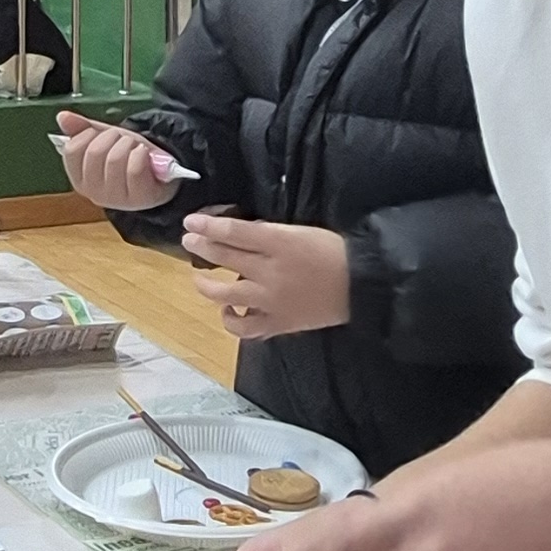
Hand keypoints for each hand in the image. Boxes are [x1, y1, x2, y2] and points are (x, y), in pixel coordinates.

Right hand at [55, 111, 173, 211]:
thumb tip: (62, 116)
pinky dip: (141, 154)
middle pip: (94, 152)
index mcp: (79, 178)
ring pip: (115, 159)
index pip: (71, 150)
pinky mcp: (138, 198)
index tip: (101, 136)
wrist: (159, 176)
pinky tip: (144, 155)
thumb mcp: (105, 139)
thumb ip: (82, 129)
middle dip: (112, 136)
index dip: (88, 134)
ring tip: (134, 148)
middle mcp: (93, 192)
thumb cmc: (128, 158)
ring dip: (129, 144)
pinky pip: (134, 169)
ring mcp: (115, 198)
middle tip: (122, 141)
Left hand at [181, 214, 350, 337]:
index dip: (209, 226)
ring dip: (206, 285)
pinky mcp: (278, 323)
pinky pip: (246, 328)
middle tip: (189, 240)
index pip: (235, 232)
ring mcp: (271, 301)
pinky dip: (232, 320)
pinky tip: (228, 312)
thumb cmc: (334, 252)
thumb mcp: (301, 231)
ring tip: (200, 279)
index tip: (190, 222)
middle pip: (225, 257)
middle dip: (201, 247)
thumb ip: (269, 234)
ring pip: (225, 294)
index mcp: (280, 242)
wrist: (361, 285)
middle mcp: (270, 271)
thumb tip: (237, 236)